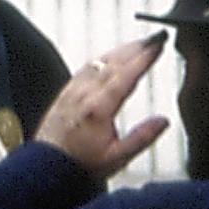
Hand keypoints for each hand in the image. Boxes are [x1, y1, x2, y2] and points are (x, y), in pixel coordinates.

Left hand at [35, 31, 170, 181]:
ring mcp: (72, 92)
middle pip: (114, 62)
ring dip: (119, 50)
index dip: (145, 57)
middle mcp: (84, 95)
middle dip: (136, 47)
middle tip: (154, 38)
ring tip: (137, 44)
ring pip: (98, 62)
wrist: (45, 170)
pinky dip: (101, 59)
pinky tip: (107, 59)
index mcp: (98, 108)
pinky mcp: (64, 95)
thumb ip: (141, 138)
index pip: (127, 74)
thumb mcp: (117, 158)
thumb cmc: (78, 166)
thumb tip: (163, 121)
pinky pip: (84, 69)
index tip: (158, 45)